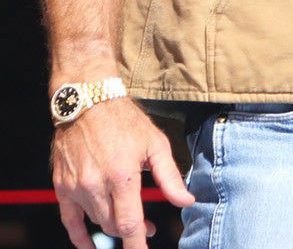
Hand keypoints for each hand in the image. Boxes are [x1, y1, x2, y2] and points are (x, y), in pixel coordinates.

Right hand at [50, 98, 194, 248]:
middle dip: (133, 232)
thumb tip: (186, 202)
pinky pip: (69, 221)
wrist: (88, 103)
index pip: (130, 224)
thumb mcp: (156, 145)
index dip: (139, 244)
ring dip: (113, 227)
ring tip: (130, 220)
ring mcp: (75, 188)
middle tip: (148, 227)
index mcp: (122, 177)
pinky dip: (79, 236)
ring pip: (96, 221)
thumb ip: (170, 178)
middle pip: (114, 226)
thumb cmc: (125, 121)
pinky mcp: (62, 186)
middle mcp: (95, 186)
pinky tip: (89, 244)